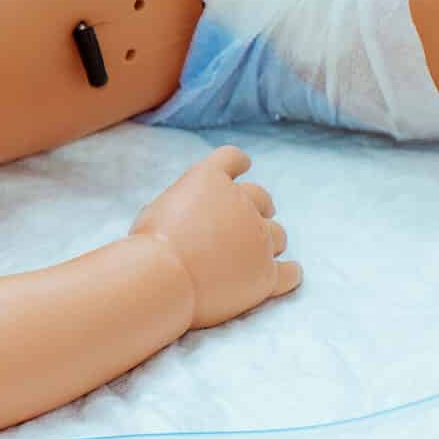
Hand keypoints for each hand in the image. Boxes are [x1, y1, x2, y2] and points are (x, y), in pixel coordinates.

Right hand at [130, 147, 300, 329]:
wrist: (162, 280)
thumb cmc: (148, 247)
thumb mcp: (155, 211)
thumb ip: (182, 208)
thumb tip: (188, 221)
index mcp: (209, 180)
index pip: (232, 158)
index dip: (238, 163)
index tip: (242, 166)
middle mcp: (241, 203)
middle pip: (261, 197)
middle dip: (258, 206)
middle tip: (245, 222)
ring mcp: (258, 239)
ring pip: (278, 234)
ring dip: (268, 240)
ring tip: (254, 253)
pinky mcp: (267, 273)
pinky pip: (291, 271)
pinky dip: (290, 271)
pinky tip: (288, 272)